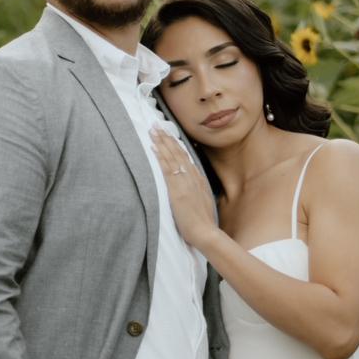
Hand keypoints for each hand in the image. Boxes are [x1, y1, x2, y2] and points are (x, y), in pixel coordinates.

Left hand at [149, 126, 218, 250]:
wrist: (206, 232)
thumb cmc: (204, 223)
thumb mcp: (203, 202)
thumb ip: (197, 191)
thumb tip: (191, 188)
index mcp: (199, 180)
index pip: (186, 157)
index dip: (176, 145)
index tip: (168, 135)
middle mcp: (192, 177)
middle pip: (178, 152)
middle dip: (167, 138)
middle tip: (157, 125)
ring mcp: (185, 182)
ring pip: (172, 157)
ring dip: (162, 142)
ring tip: (153, 131)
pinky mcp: (177, 190)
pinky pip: (167, 169)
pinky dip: (160, 156)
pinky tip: (154, 148)